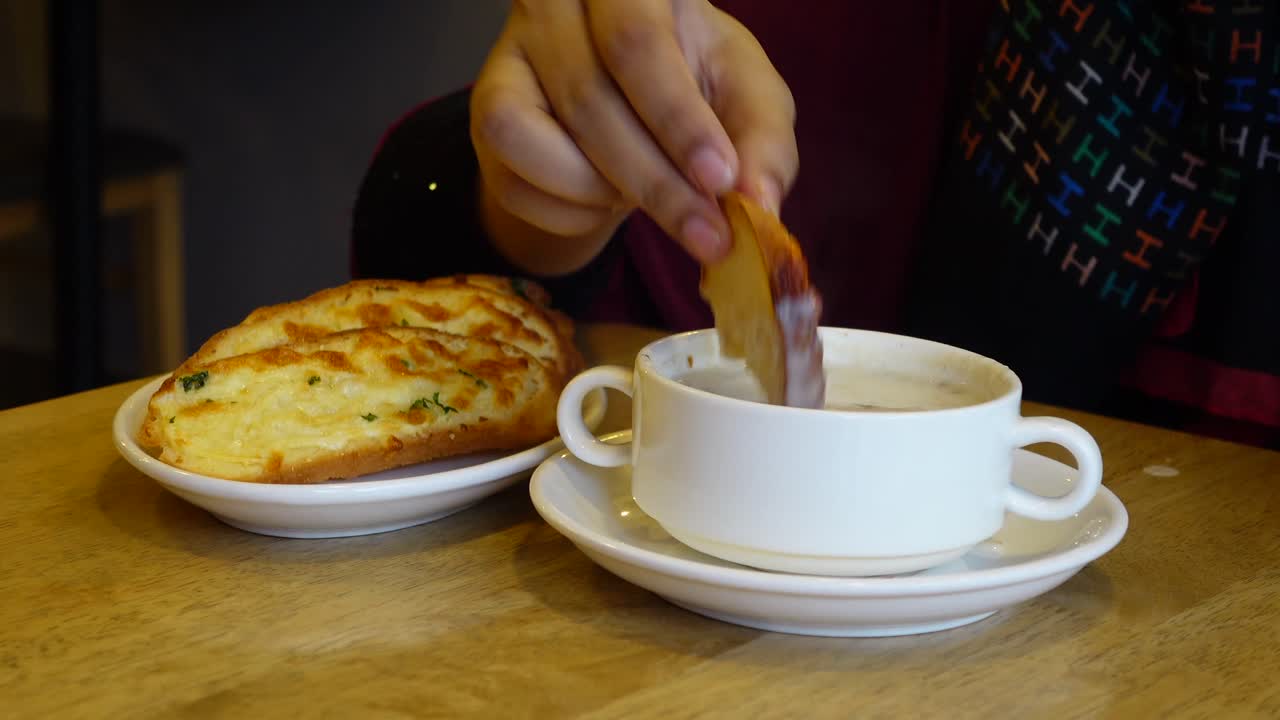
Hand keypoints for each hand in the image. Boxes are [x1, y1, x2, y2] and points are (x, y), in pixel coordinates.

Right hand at [470, 0, 796, 272]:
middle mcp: (554, 4)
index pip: (636, 40)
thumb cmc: (692, 80)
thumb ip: (761, 140)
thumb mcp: (744, 95)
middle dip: (658, 183)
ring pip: (543, 145)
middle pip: (590, 99)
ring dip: (610, 194)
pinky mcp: (487, 112)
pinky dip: (575, 212)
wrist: (624, 95)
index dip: (678, 119)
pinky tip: (605, 196)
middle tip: (709, 236)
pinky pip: (521, 184)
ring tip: (652, 195)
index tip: (721, 180)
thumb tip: (759, 203)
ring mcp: (510, 58)